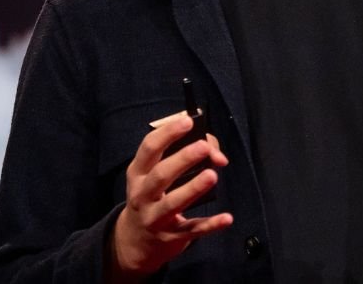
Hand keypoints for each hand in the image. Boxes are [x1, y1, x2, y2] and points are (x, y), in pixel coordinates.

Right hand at [109, 113, 232, 281]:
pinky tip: (227, 218)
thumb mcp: (154, 175)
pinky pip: (192, 230)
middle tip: (203, 147)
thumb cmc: (152, 196)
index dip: (167, 133)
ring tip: (212, 175)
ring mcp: (156, 218)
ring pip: (173, 203)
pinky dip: (210, 224)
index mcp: (138, 173)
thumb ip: (186, 156)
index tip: (187, 121)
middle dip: (182, 159)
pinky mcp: (172, 237)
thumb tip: (217, 156)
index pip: (149, 148)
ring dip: (193, 188)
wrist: (135, 242)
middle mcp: (143, 195)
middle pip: (160, 175)